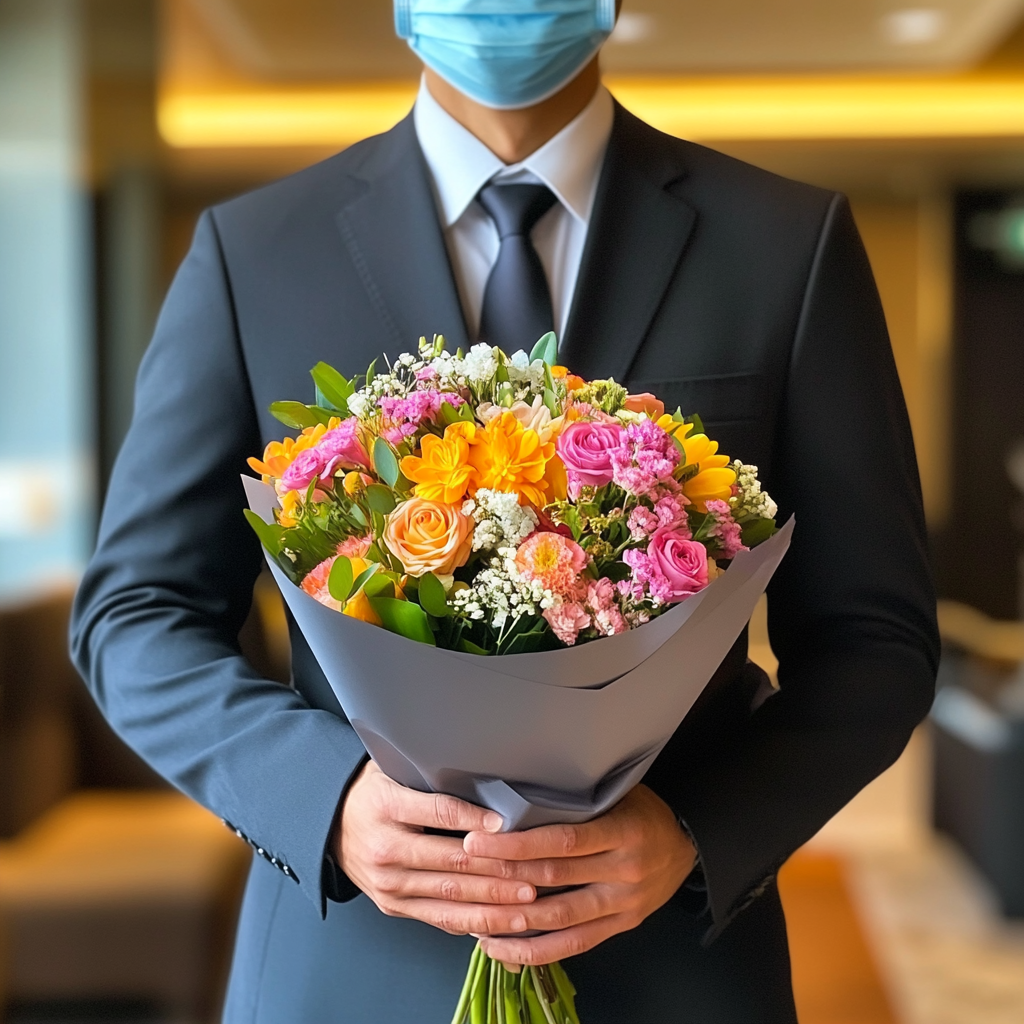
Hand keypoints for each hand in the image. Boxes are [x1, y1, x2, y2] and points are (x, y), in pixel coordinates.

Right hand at [337, 761, 538, 932]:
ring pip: (449, 897)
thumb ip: (434, 779)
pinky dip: (473, 923)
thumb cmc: (375, 792)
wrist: (330, 822)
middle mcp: (386, 848)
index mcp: (387, 806)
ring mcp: (388, 883)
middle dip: (497, 872)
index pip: (438, 812)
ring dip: (493, 904)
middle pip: (450, 863)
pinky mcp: (392, 905)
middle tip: (534, 874)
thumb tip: (487, 781)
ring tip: (527, 904)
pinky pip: (438, 918)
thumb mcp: (395, 770)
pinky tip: (501, 923)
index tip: (505, 823)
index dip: (473, 819)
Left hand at [464, 785, 695, 965]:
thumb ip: (577, 800)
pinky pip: (575, 945)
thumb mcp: (618, 793)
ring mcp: (624, 904)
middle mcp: (625, 871)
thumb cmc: (642, 810)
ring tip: (475, 917)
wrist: (687, 846)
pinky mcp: (621, 927)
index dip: (518, 844)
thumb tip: (516, 796)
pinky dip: (537, 950)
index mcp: (624, 831)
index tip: (478, 841)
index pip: (563, 841)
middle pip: (556, 879)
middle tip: (465, 874)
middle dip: (505, 876)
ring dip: (515, 921)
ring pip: (562, 919)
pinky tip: (503, 948)